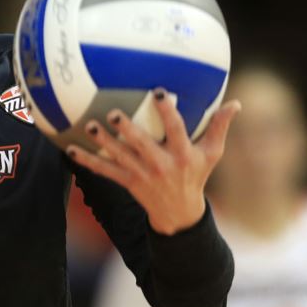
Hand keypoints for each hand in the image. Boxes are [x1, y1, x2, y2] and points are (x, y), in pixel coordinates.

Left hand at [67, 90, 240, 234]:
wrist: (180, 214)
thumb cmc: (196, 176)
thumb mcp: (212, 154)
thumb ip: (220, 127)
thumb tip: (236, 103)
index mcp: (183, 155)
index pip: (176, 130)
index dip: (167, 113)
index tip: (159, 93)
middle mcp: (162, 165)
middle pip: (142, 145)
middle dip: (128, 130)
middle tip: (114, 113)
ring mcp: (143, 175)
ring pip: (120, 157)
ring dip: (103, 142)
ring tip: (90, 126)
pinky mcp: (128, 182)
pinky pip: (105, 171)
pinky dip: (87, 162)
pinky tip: (70, 150)